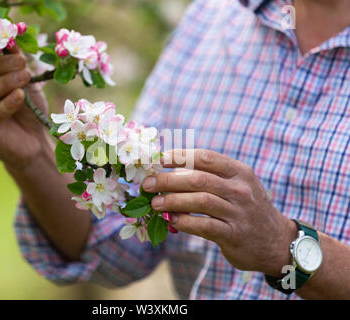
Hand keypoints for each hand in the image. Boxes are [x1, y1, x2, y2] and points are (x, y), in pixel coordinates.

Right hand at [0, 47, 49, 169]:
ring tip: (25, 76)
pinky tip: (19, 95)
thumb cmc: (30, 111)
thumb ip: (19, 66)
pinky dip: (7, 103)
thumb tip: (13, 41)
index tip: (12, 42)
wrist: (35, 141)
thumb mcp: (27, 85)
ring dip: (6, 82)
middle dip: (2, 65)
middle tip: (23, 62)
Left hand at [142, 149, 297, 275]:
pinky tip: (171, 220)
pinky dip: (185, 222)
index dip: (179, 156)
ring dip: (172, 201)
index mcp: (239, 172)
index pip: (205, 157)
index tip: (159, 159)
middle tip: (147, 184)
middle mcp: (240, 189)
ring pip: (200, 201)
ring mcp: (238, 212)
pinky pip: (204, 226)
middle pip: (198, 179)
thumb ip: (210, 176)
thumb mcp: (238, 185)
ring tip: (154, 203)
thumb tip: (171, 172)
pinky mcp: (234, 235)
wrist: (277, 241)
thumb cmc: (247, 208)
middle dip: (168, 180)